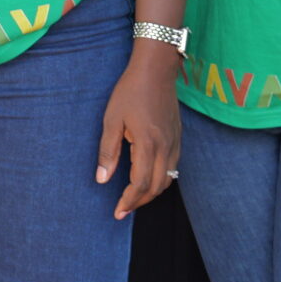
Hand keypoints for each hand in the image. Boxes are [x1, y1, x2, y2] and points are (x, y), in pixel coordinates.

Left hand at [97, 47, 181, 218]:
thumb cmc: (130, 91)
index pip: (141, 184)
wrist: (156, 70)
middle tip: (123, 209)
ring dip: (151, 193)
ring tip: (134, 198)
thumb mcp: (112, 119)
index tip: (117, 211)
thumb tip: (102, 180)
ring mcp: (174, 143)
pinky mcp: (178, 138)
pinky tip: (148, 178)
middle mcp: (165, 147)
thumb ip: (108, 151)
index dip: (129, 201)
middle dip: (140, 202)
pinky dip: (161, 180)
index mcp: (147, 144)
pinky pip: (173, 167)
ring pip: (168, 180)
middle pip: (157, 187)